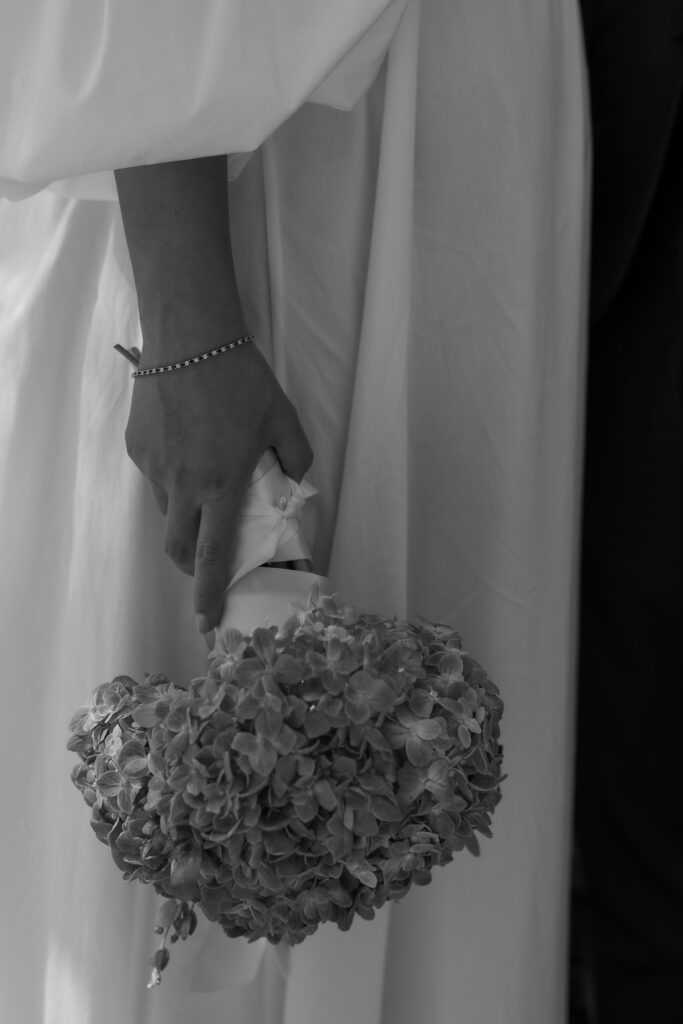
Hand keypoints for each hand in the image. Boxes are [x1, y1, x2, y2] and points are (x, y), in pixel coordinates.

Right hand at [125, 341, 312, 632]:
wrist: (189, 337)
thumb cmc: (242, 378)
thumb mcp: (284, 419)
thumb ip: (295, 459)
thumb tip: (291, 480)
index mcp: (221, 486)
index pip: (212, 556)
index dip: (209, 593)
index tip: (206, 620)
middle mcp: (182, 486)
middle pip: (178, 548)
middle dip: (192, 569)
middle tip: (206, 566)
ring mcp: (154, 468)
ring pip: (167, 512)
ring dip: (185, 519)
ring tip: (204, 490)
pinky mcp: (137, 448)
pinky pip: (155, 478)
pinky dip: (172, 480)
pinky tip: (187, 449)